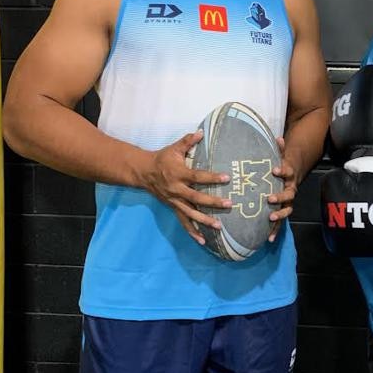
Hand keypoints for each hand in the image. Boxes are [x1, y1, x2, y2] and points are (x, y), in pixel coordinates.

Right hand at [141, 130, 231, 244]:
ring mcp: (174, 201)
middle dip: (213, 202)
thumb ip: (188, 141)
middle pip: (196, 198)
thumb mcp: (174, 148)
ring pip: (190, 214)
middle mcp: (176, 190)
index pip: (198, 176)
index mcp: (178, 174)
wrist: (143, 172)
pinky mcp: (173, 208)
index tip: (227, 178)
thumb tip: (202, 132)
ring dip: (204, 221)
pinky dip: (192, 232)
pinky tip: (202, 241)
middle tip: (229, 204)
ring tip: (219, 226)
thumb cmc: (162, 159)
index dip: (212, 177)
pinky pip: (183, 222)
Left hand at [268, 137, 297, 240]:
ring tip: (271, 218)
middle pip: (288, 194)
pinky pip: (281, 222)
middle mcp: (290, 189)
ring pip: (287, 209)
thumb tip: (278, 137)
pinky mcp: (283, 211)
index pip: (287, 171)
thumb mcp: (281, 155)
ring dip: (279, 215)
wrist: (293, 174)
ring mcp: (288, 202)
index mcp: (289, 175)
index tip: (274, 169)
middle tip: (269, 198)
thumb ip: (280, 148)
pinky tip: (268, 240)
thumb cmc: (282, 165)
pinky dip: (275, 231)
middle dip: (280, 197)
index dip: (282, 170)